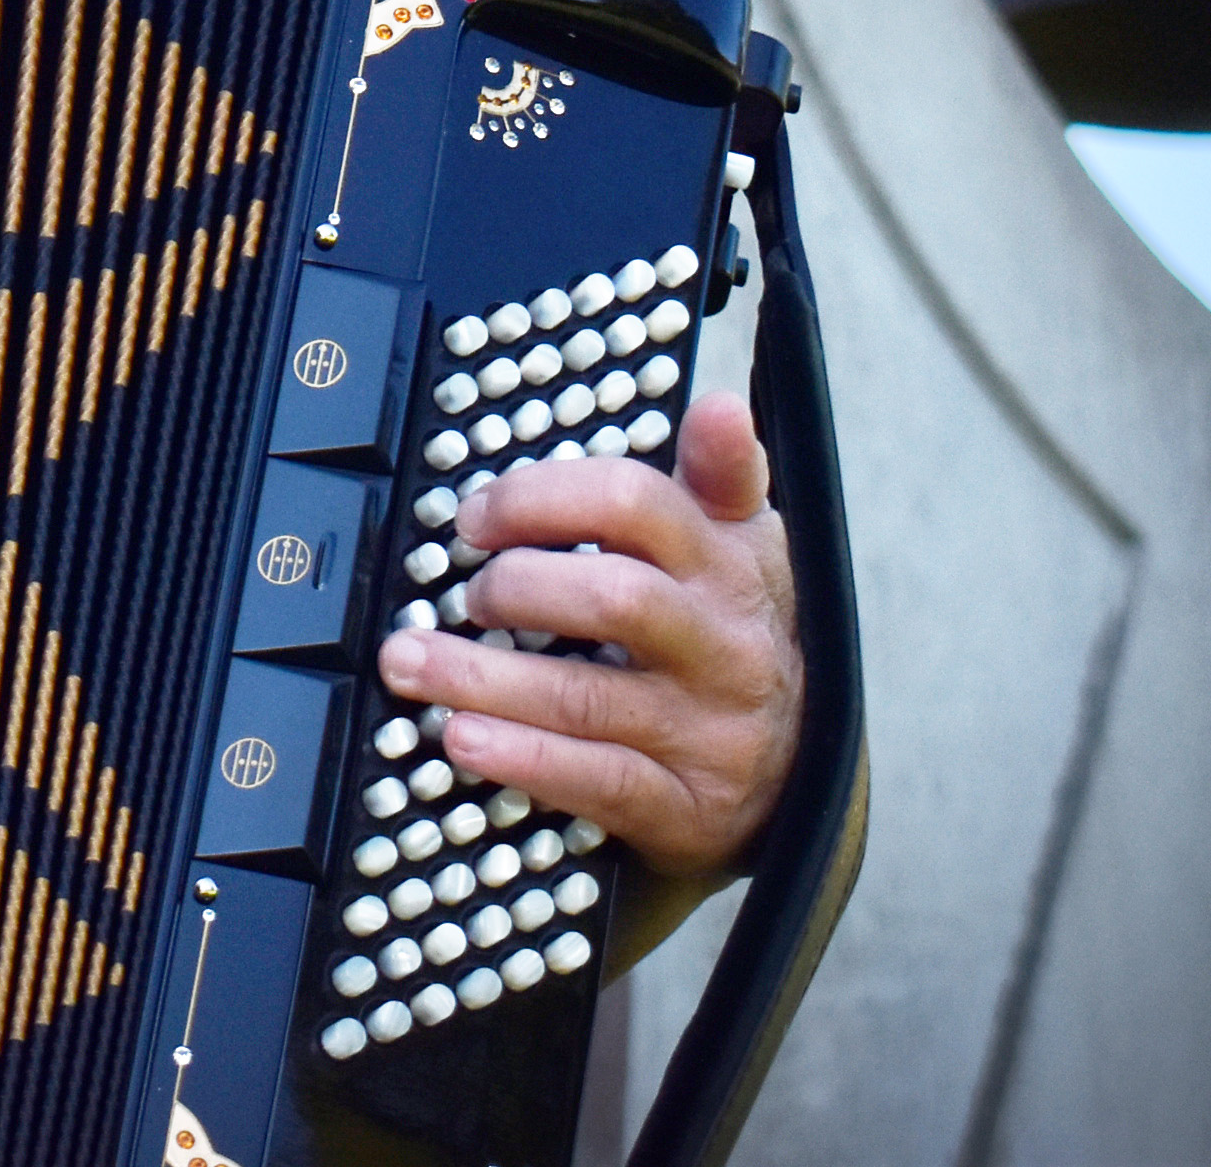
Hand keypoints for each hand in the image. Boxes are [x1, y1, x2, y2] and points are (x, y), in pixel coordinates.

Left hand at [371, 391, 799, 882]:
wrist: (802, 766)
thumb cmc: (734, 630)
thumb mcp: (742, 545)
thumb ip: (717, 474)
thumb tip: (720, 406)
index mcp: (726, 562)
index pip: (639, 505)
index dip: (543, 500)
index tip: (475, 515)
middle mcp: (722, 642)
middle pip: (613, 598)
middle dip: (517, 589)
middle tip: (463, 592)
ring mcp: (704, 728)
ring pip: (586, 696)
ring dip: (482, 678)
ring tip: (408, 660)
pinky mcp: (683, 804)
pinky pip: (594, 780)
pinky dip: (521, 758)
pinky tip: (460, 738)